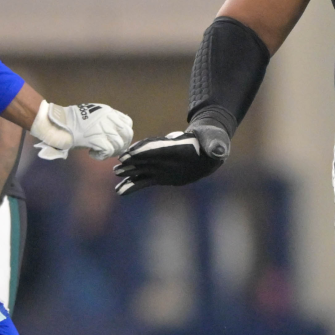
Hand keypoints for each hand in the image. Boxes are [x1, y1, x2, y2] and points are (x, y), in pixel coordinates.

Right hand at [29, 101, 132, 160]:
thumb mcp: (92, 117)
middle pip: (127, 134)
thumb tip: (113, 134)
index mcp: (107, 111)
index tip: (118, 140)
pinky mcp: (96, 138)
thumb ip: (104, 122)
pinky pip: (108, 150)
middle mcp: (108, 118)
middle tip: (112, 151)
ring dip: (112, 152)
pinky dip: (102, 156)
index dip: (125, 134)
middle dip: (122, 145)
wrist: (58, 122)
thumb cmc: (71, 121)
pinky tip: (92, 154)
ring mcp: (102, 128)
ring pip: (119, 143)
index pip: (127, 122)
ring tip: (101, 153)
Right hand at [113, 120, 229, 195]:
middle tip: (119, 166)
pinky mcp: (159, 176)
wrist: (206, 150)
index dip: (145, 150)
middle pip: (144, 157)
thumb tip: (218, 151)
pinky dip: (132, 186)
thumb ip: (215, 146)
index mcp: (176, 147)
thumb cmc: (211, 142)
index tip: (131, 153)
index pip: (158, 147)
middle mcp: (164, 156)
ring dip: (128, 175)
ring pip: (140, 170)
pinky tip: (120, 192)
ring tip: (116, 183)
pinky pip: (143, 181)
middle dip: (132, 161)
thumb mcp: (215, 143)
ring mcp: (159, 166)